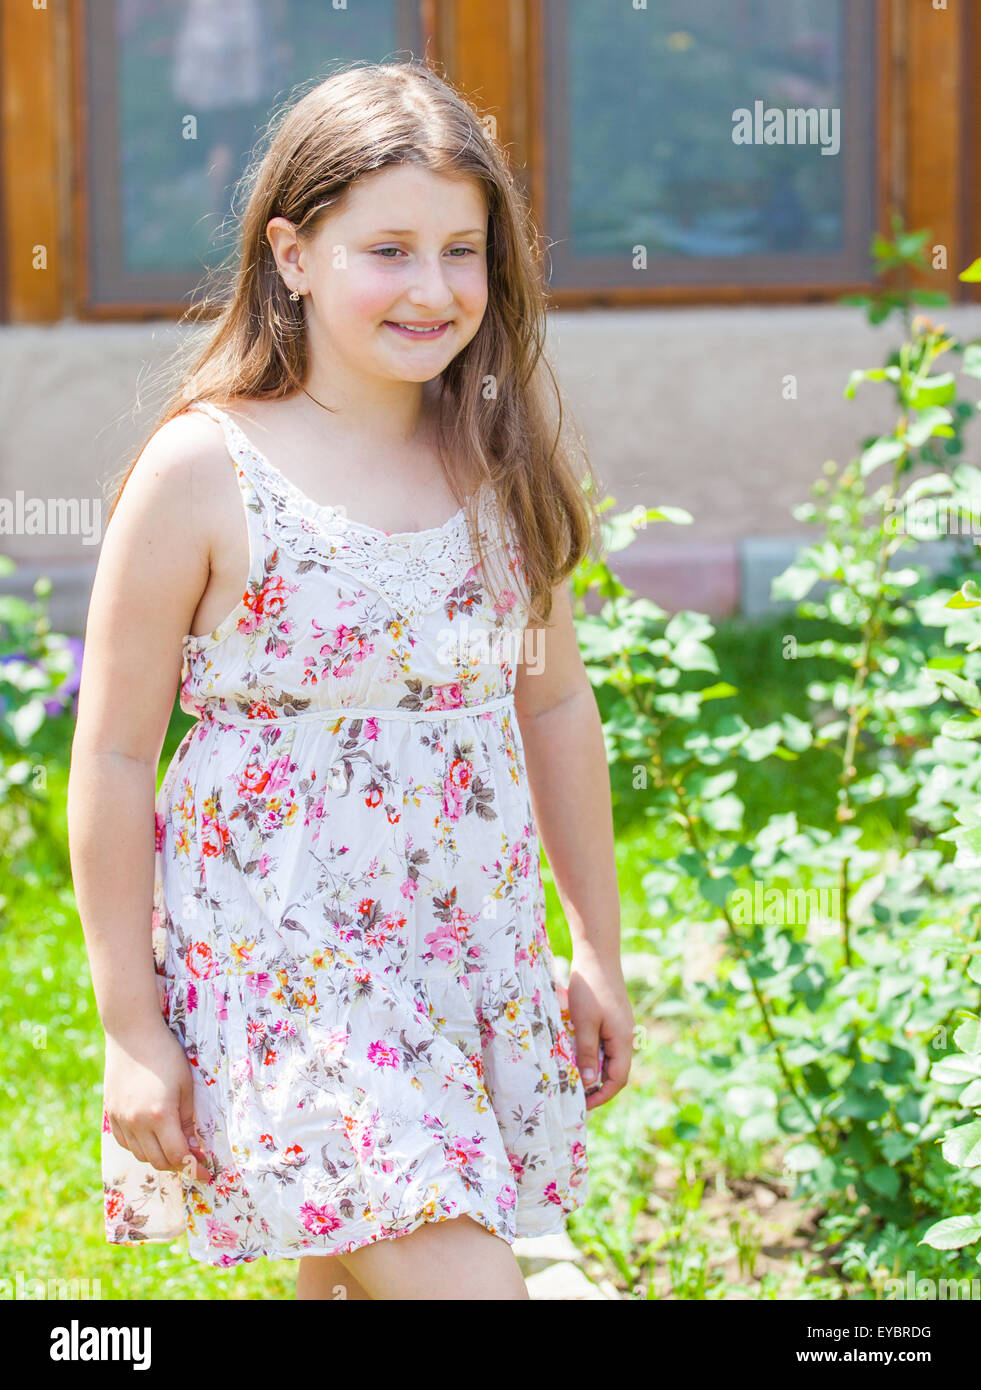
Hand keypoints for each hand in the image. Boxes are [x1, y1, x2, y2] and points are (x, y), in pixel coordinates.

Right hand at [104, 1023, 209, 1184]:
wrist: (132, 1034)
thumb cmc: (166, 1055)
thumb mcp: (186, 1085)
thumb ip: (188, 1119)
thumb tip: (193, 1146)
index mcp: (159, 1116)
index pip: (177, 1155)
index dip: (193, 1168)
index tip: (205, 1173)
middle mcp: (136, 1123)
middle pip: (158, 1161)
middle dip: (178, 1165)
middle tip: (193, 1160)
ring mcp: (120, 1119)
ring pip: (140, 1155)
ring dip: (159, 1157)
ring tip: (174, 1148)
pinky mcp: (111, 1114)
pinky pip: (125, 1143)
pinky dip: (140, 1147)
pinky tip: (152, 1138)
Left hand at [567, 944, 634, 1109]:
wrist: (597, 955)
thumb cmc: (590, 988)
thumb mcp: (584, 1023)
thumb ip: (587, 1053)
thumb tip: (590, 1084)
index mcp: (623, 1041)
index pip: (617, 1080)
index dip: (601, 1096)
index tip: (582, 1105)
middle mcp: (626, 1037)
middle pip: (615, 1072)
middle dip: (597, 1087)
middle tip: (574, 1095)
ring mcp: (620, 1027)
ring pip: (609, 1059)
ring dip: (594, 1071)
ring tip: (572, 1078)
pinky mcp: (613, 1019)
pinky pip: (605, 1045)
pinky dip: (593, 1055)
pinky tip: (576, 1054)